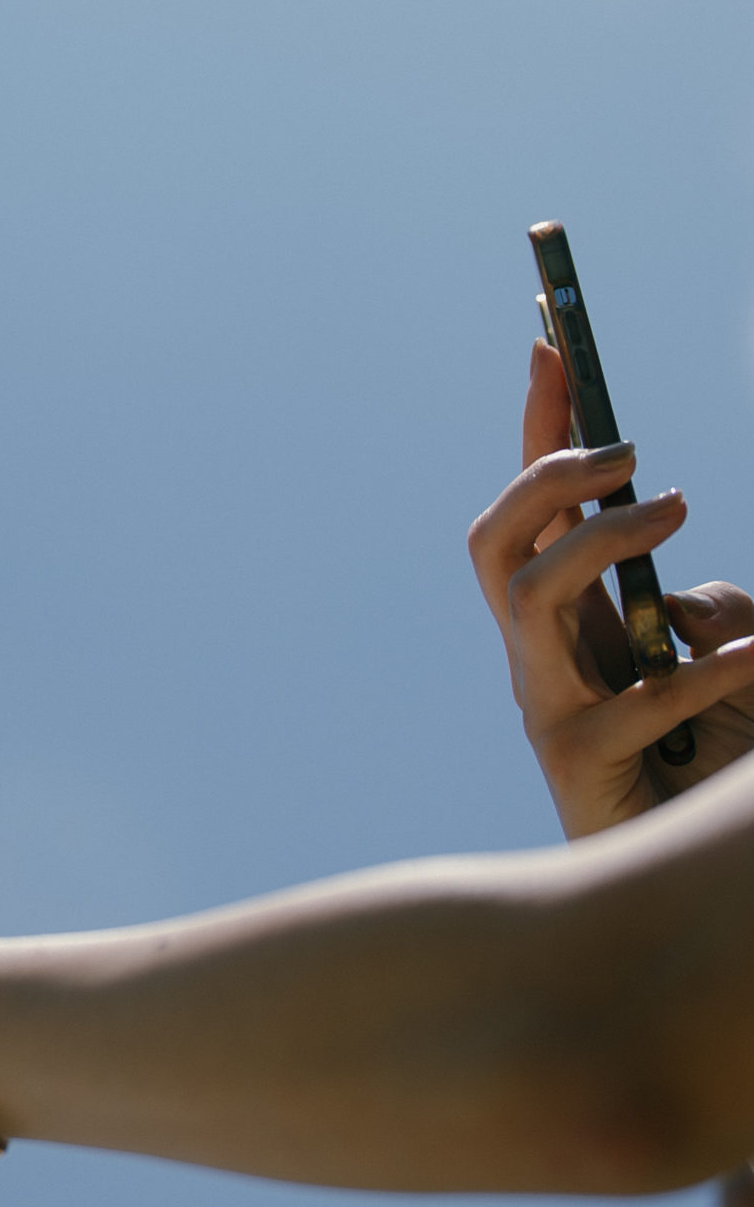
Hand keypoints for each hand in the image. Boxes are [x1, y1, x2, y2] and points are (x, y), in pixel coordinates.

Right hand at [468, 340, 753, 837]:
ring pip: (530, 592)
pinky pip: (635, 698)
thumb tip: (688, 581)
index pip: (530, 498)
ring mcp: (545, 701)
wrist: (674, 868)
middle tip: (631, 453)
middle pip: (497, 537)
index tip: (551, 337)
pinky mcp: (579, 758)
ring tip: (678, 509)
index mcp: (558, 616)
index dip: (537, 420)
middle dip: (549, 477)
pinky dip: (702, 668)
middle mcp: (533, 650)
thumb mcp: (708, 651)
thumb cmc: (699, 757)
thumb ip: (704, 604)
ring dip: (600, 538)